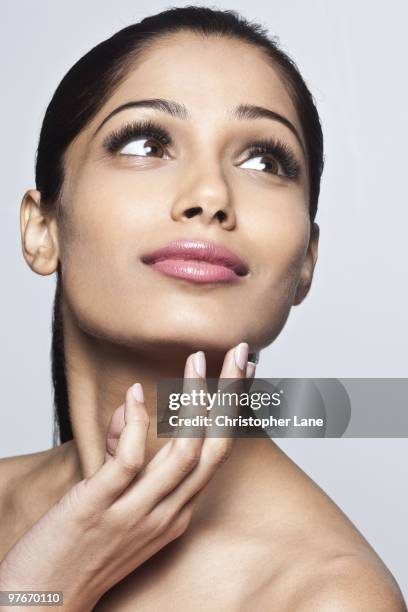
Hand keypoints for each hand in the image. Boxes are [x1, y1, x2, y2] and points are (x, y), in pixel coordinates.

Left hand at [0, 343, 250, 610]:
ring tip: (198, 359)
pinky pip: (130, 462)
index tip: (239, 373)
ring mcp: (136, 514)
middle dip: (230, 398)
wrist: (42, 606)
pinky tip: (137, 395)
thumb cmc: (80, 552)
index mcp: (176, 513)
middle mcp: (167, 514)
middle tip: (239, 353)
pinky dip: (137, 425)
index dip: (231, 411)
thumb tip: (131, 410)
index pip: (215, 454)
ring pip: (184, 453)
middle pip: (213, 448)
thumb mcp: (117, 505)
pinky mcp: (99, 510)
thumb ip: (124, 455)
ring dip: (195, 401)